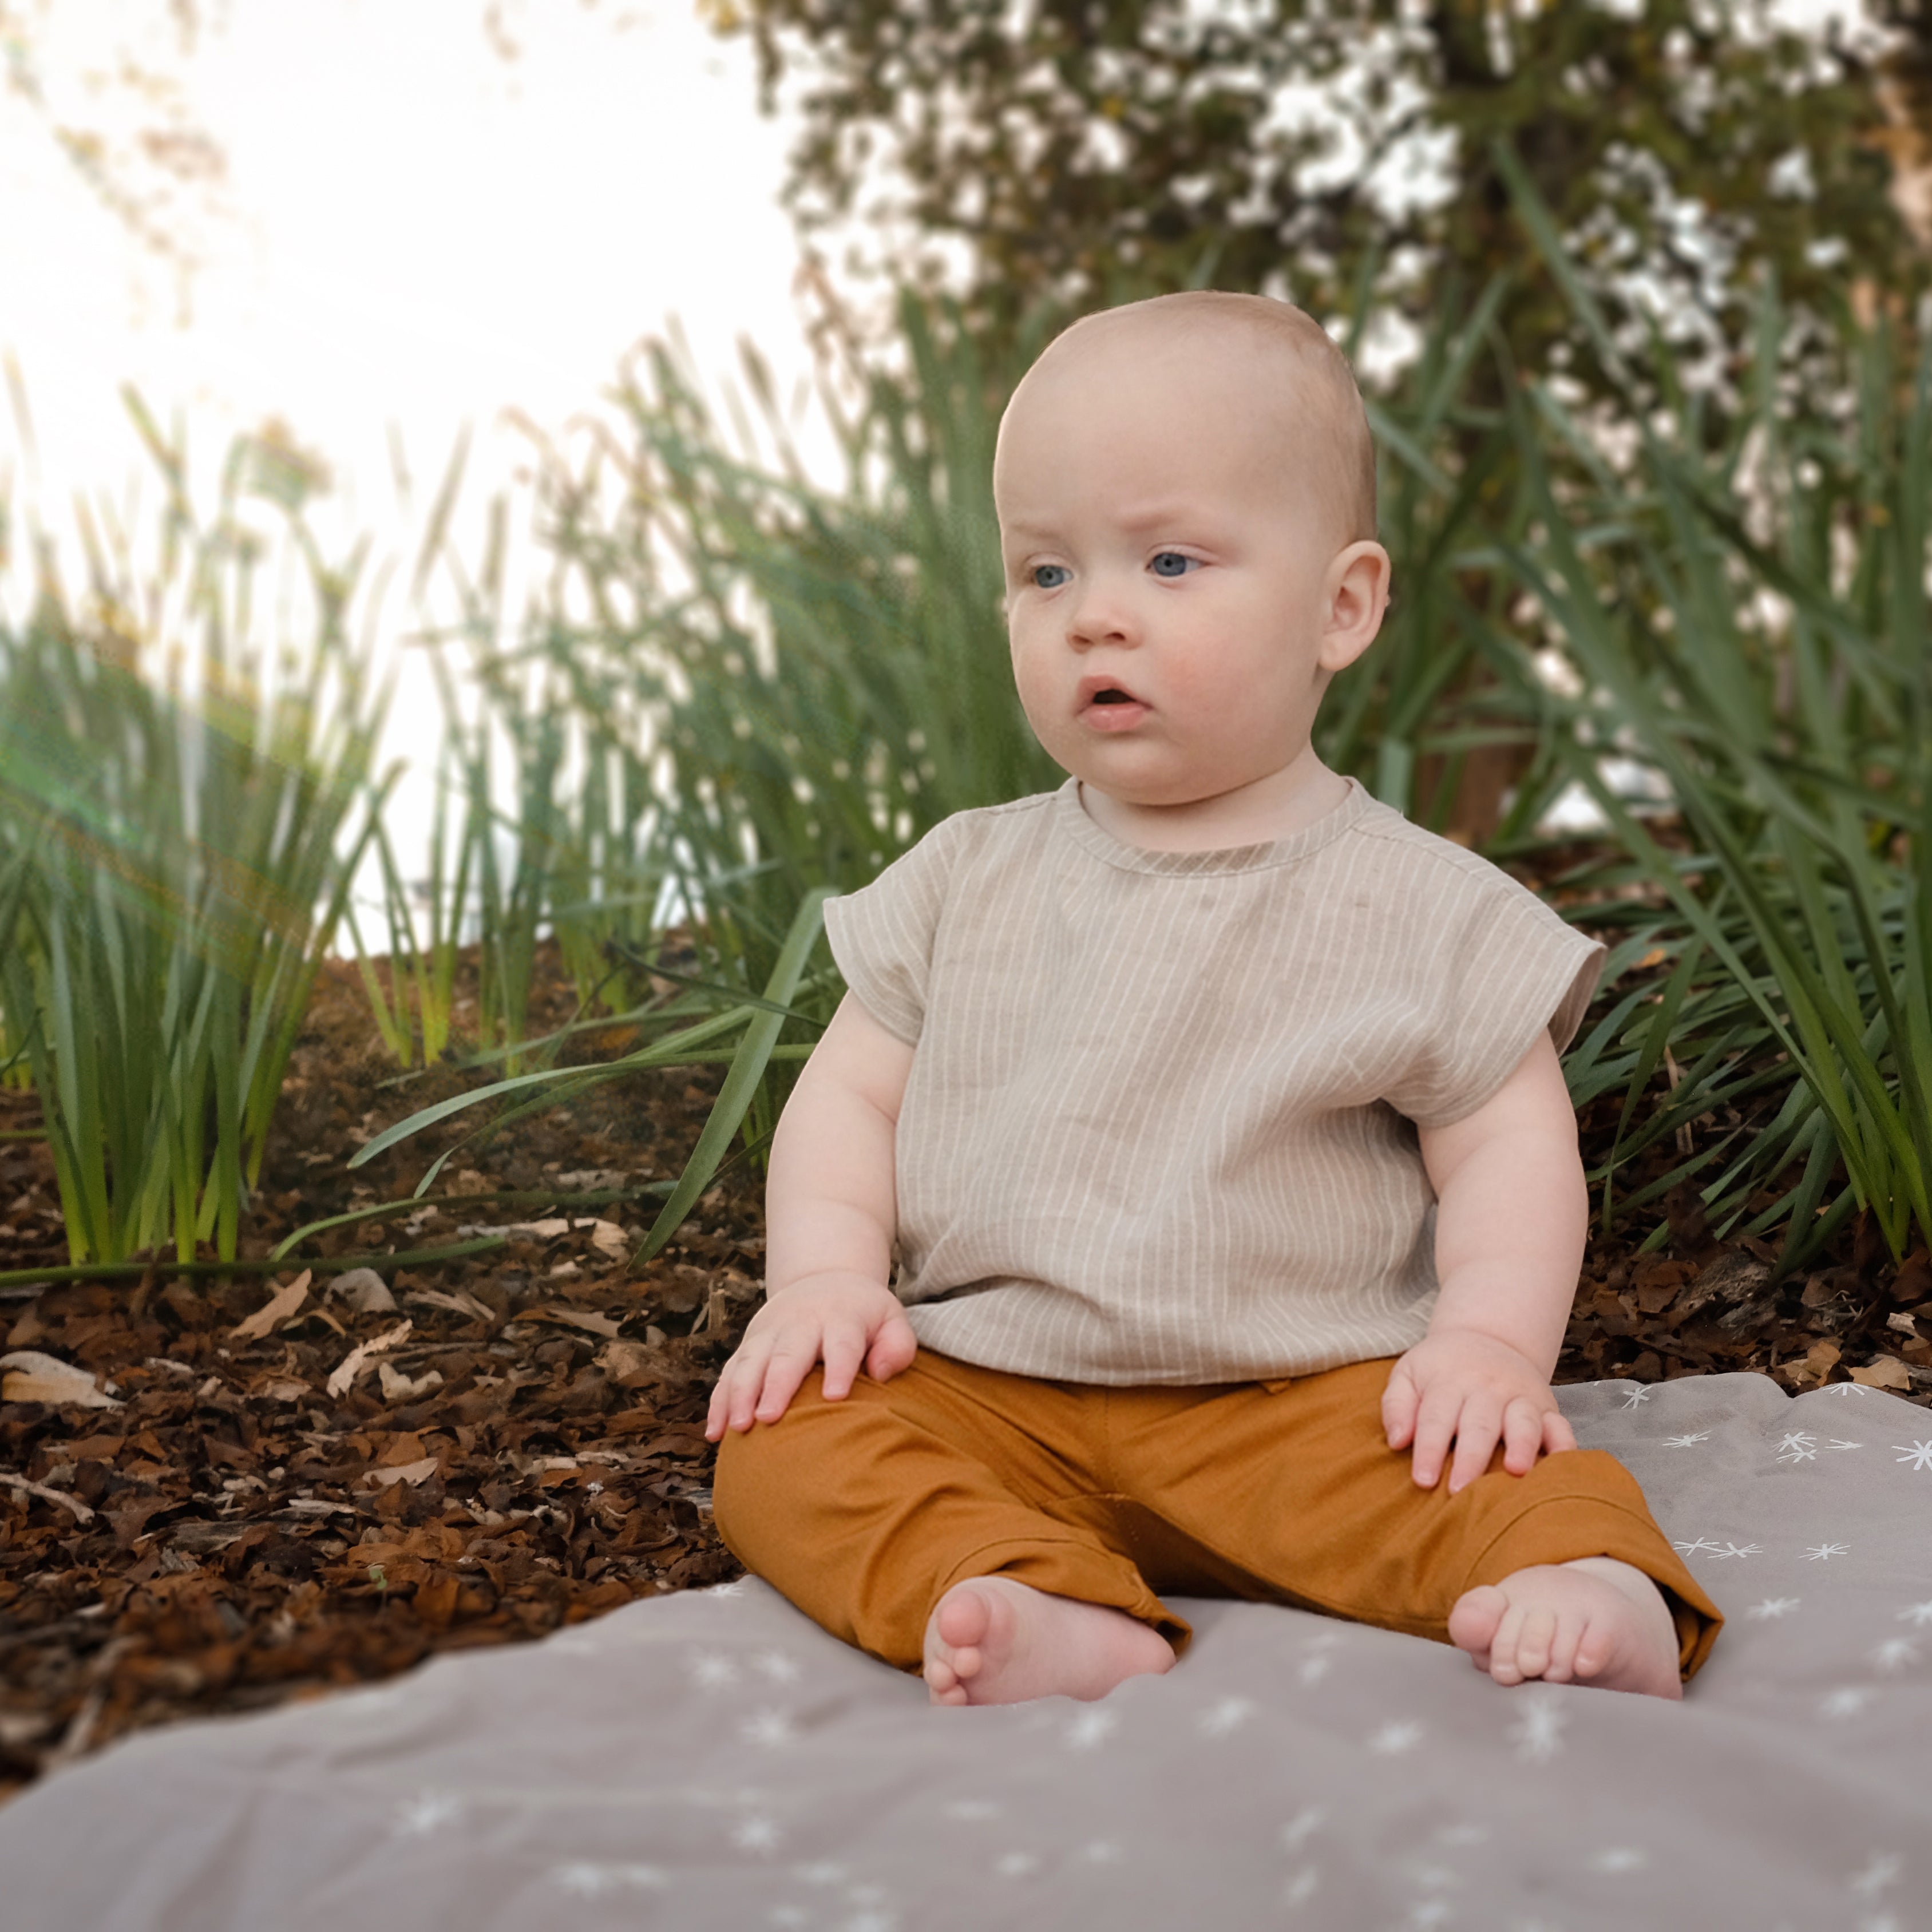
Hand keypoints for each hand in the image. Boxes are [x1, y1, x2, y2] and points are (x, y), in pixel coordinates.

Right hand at [704, 1274, 916, 1440]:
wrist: (823, 1281)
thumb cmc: (864, 1316)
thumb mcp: (891, 1319)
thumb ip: (898, 1346)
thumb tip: (880, 1374)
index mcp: (841, 1317)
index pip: (842, 1343)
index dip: (840, 1367)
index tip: (835, 1396)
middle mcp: (800, 1323)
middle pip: (788, 1355)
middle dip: (777, 1385)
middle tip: (769, 1418)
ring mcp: (769, 1334)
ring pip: (750, 1362)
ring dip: (741, 1394)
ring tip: (738, 1428)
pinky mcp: (749, 1346)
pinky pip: (729, 1373)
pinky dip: (719, 1401)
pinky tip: (715, 1432)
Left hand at [1381, 1329, 1576, 1494]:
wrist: (1486, 1337)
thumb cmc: (1440, 1368)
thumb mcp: (1408, 1374)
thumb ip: (1397, 1405)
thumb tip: (1397, 1441)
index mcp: (1448, 1382)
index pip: (1435, 1418)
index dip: (1429, 1450)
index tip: (1423, 1481)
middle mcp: (1486, 1388)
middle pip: (1479, 1425)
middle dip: (1471, 1459)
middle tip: (1460, 1491)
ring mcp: (1519, 1397)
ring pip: (1523, 1422)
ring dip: (1521, 1446)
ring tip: (1515, 1470)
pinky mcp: (1546, 1406)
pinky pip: (1560, 1425)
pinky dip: (1565, 1444)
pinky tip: (1563, 1464)